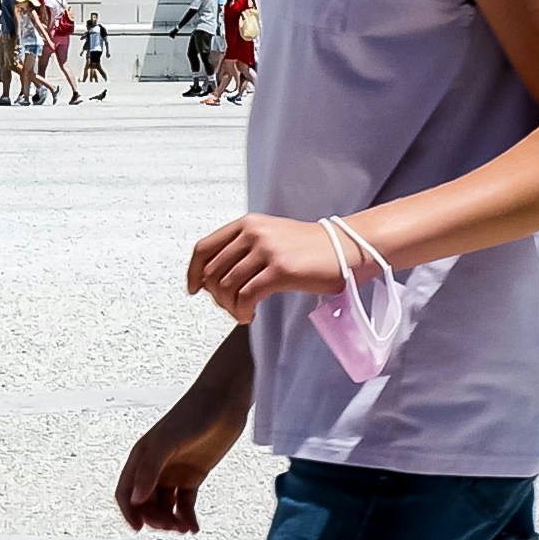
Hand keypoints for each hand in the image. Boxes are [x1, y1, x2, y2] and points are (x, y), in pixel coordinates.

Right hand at [116, 397, 233, 533]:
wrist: (225, 401)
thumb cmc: (193, 414)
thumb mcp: (167, 442)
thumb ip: (150, 470)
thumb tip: (136, 500)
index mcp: (142, 457)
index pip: (126, 492)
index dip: (129, 512)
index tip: (139, 529)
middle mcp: (155, 467)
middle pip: (147, 504)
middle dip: (155, 519)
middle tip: (171, 526)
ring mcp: (174, 472)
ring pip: (166, 507)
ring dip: (172, 521)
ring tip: (185, 529)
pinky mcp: (194, 476)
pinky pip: (185, 504)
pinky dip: (187, 517)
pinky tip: (194, 528)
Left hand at [181, 210, 371, 317]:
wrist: (345, 249)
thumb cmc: (310, 248)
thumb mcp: (271, 236)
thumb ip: (243, 249)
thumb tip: (214, 277)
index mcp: (247, 223)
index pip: (204, 248)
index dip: (193, 272)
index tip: (193, 289)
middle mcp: (253, 232)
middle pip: (212, 271)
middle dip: (216, 296)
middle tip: (229, 307)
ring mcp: (267, 250)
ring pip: (227, 286)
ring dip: (230, 307)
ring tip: (242, 313)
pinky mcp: (280, 269)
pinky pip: (246, 296)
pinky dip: (242, 311)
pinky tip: (249, 316)